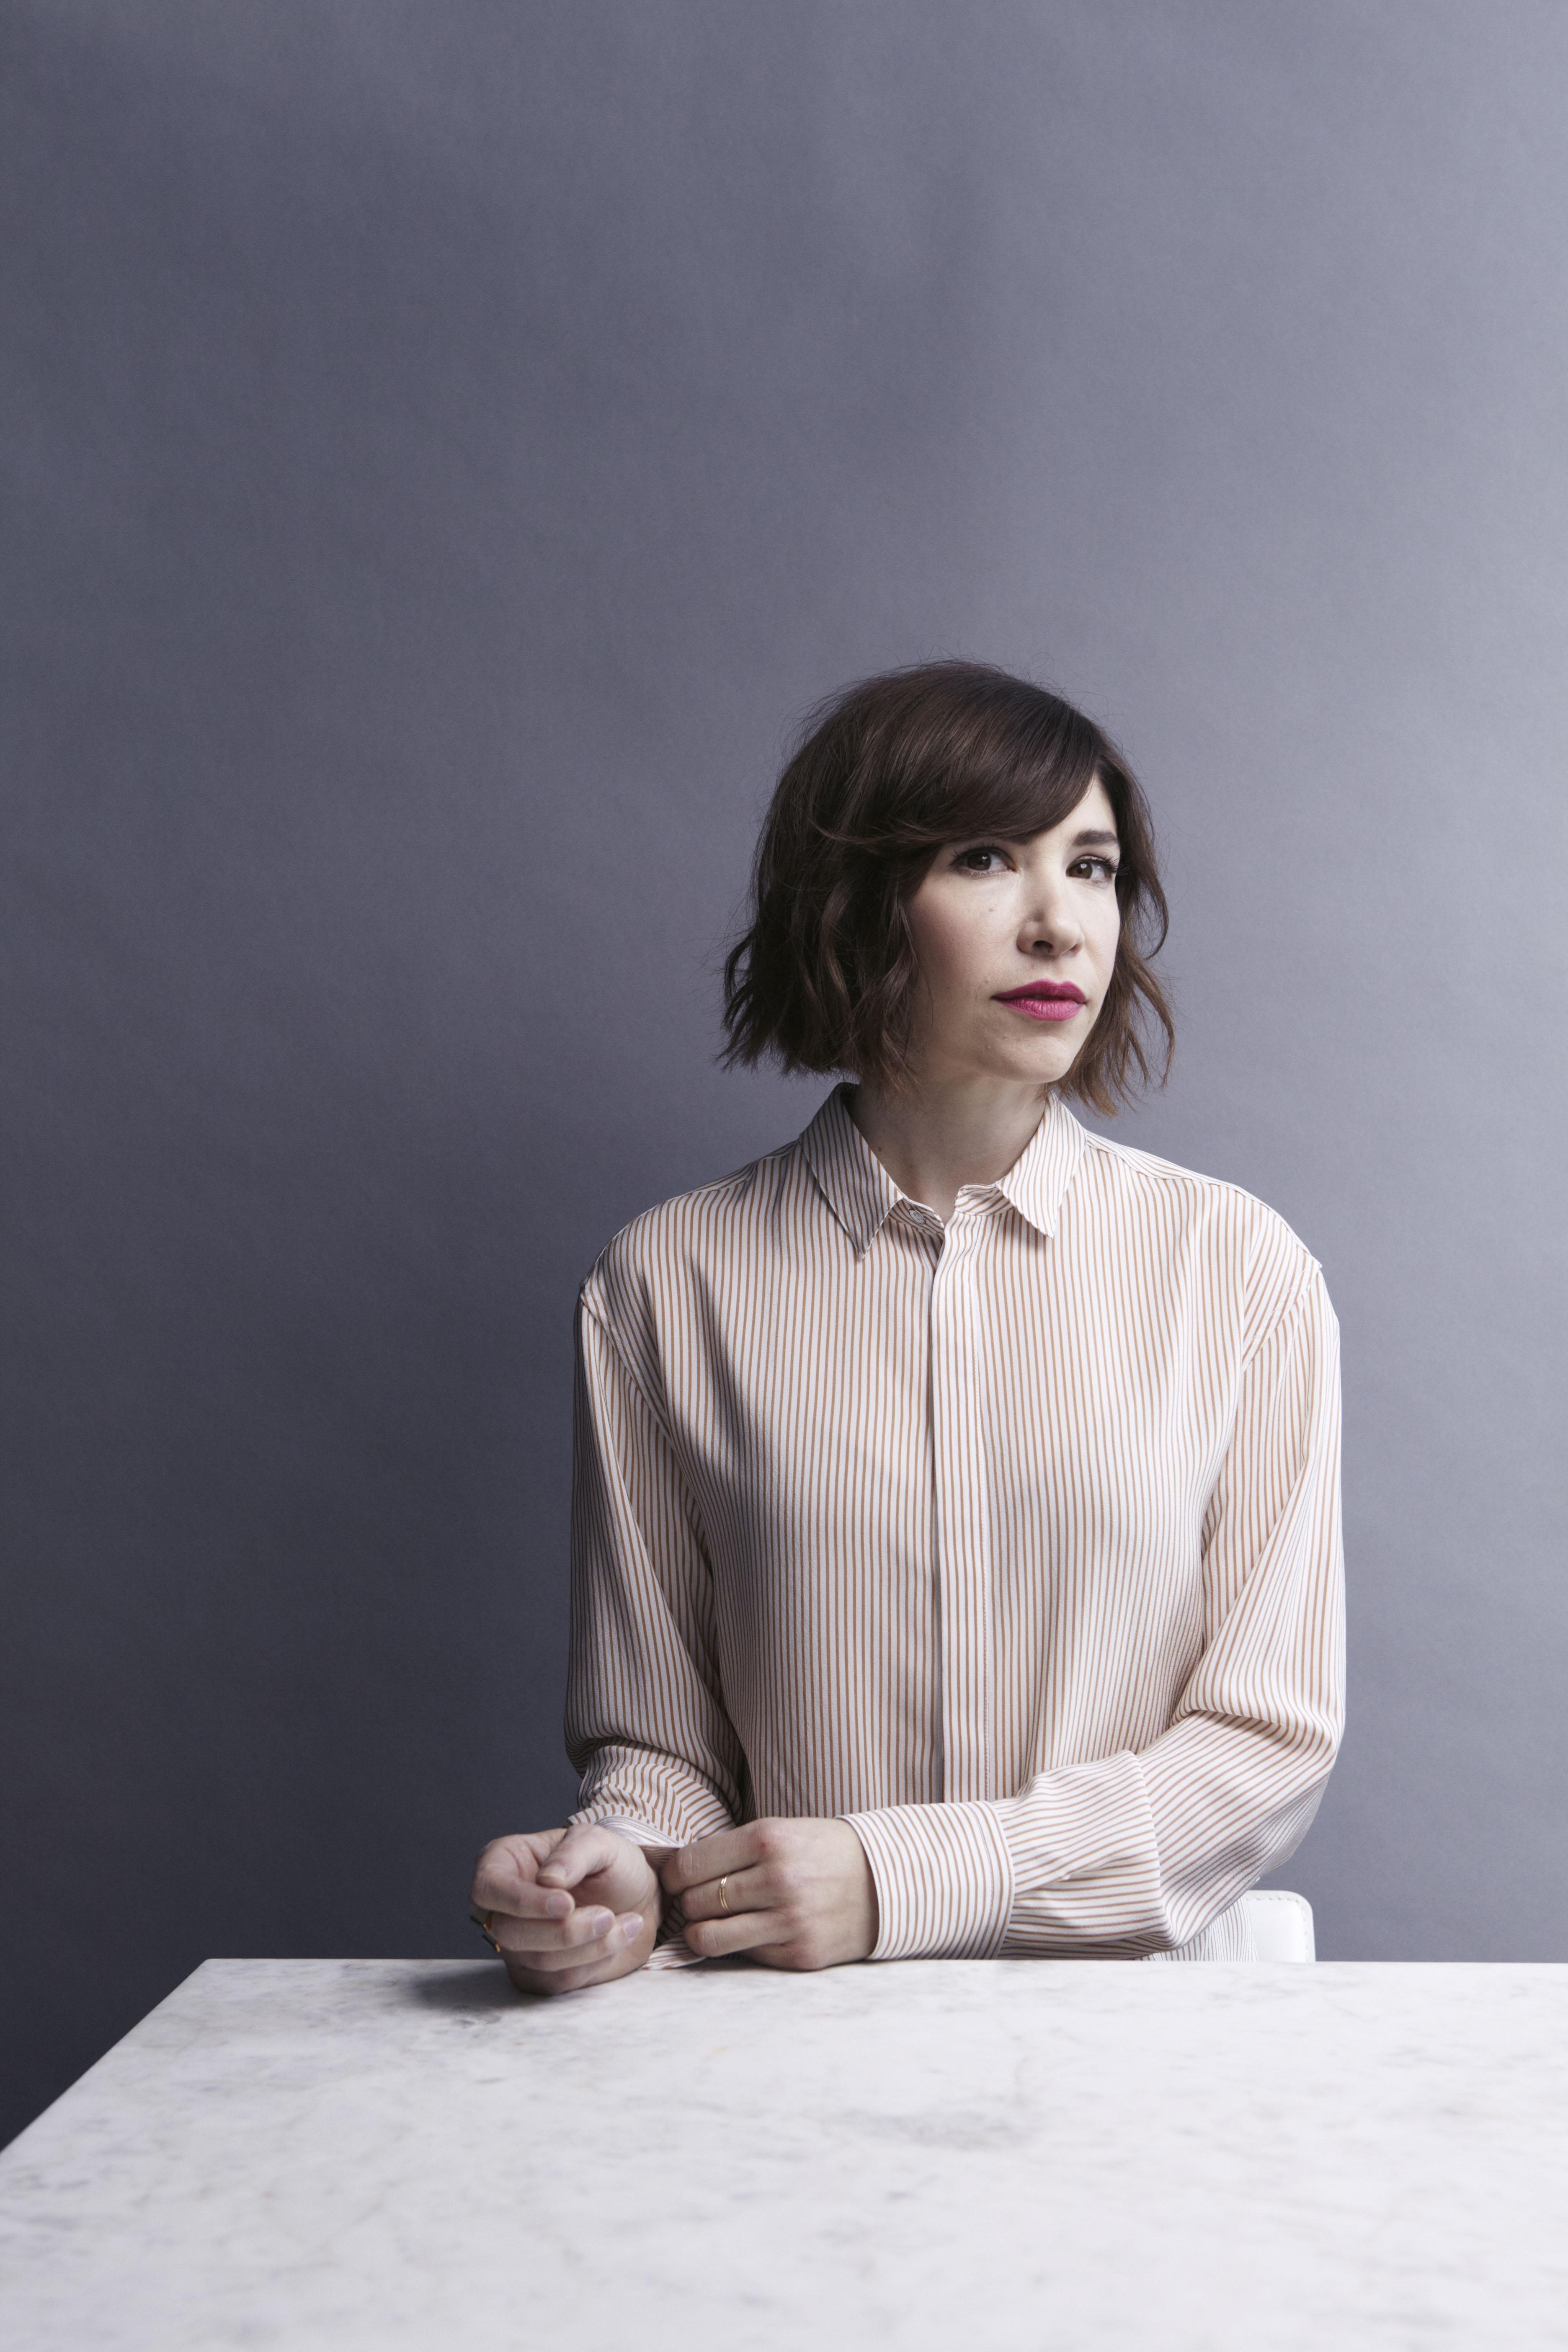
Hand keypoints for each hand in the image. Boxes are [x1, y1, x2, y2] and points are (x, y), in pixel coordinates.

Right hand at [470, 1825, 663, 1993]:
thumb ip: (574, 1853)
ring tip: (624, 1923)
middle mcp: (501, 1907)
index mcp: (503, 1862)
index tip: (567, 1903)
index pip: (489, 1888)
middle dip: (565, 1930)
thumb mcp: (599, 1842)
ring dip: (588, 1947)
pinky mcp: (534, 1974)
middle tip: (607, 1916)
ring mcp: (515, 1945)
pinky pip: (555, 1982)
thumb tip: (548, 1880)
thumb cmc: (609, 1863)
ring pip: (537, 1961)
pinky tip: (614, 1940)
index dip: (522, 1901)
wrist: (635, 1899)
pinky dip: (592, 1963)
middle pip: (509, 1932)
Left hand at [661, 1817, 877, 1970]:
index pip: (689, 1865)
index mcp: (767, 1839)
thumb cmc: (821, 1853)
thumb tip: (677, 1871)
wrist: (884, 1882)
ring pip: (708, 1936)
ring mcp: (789, 1920)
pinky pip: (743, 1955)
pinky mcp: (799, 1953)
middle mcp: (776, 1879)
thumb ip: (732, 1850)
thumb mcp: (780, 1831)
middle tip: (696, 1902)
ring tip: (710, 1924)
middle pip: (695, 1901)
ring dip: (701, 1932)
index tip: (674, 1881)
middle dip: (687, 1904)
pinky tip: (752, 1932)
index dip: (671, 1876)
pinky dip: (739, 1945)